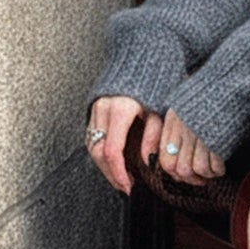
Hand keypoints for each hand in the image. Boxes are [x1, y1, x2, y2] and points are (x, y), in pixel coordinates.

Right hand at [85, 96, 225, 192]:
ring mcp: (94, 109)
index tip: (128, 185)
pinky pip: (91, 137)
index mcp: (119, 110)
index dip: (119, 172)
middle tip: (125, 186)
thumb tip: (148, 161)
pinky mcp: (92, 110)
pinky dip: (100, 153)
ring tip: (119, 178)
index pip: (112, 151)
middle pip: (98, 152)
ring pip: (91, 146)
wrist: (138, 62)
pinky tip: (112, 162)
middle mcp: (102, 110)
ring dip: (104, 166)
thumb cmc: (153, 86)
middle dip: (110, 173)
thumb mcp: (158, 111)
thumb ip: (153, 137)